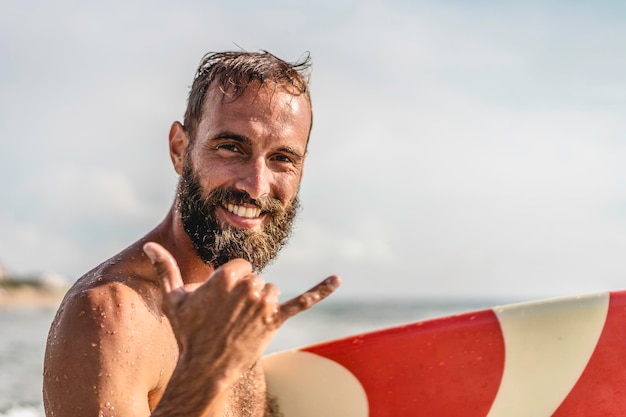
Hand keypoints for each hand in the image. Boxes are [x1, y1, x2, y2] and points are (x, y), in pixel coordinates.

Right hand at [142, 242, 339, 373]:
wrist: (204, 367)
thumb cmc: (188, 332)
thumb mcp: (173, 299)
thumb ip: (165, 269)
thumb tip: (150, 245)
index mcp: (227, 276)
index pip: (240, 267)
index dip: (230, 283)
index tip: (220, 301)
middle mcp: (249, 286)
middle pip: (256, 279)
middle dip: (245, 295)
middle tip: (229, 317)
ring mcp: (264, 304)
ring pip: (271, 291)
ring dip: (262, 303)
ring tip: (244, 323)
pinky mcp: (276, 320)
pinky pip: (302, 301)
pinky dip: (321, 290)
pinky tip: (337, 280)